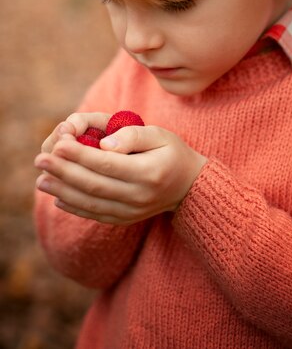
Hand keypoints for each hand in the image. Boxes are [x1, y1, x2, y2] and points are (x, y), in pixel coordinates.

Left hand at [34, 118, 207, 224]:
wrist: (188, 186)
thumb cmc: (172, 152)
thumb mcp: (160, 134)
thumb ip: (132, 135)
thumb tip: (103, 144)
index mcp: (149, 172)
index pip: (107, 164)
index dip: (80, 154)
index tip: (59, 144)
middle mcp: (139, 195)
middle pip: (94, 184)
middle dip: (64, 171)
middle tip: (41, 160)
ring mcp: (132, 211)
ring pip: (91, 202)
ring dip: (63, 190)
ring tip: (42, 178)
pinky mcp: (125, 219)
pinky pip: (95, 214)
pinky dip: (74, 206)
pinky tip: (58, 195)